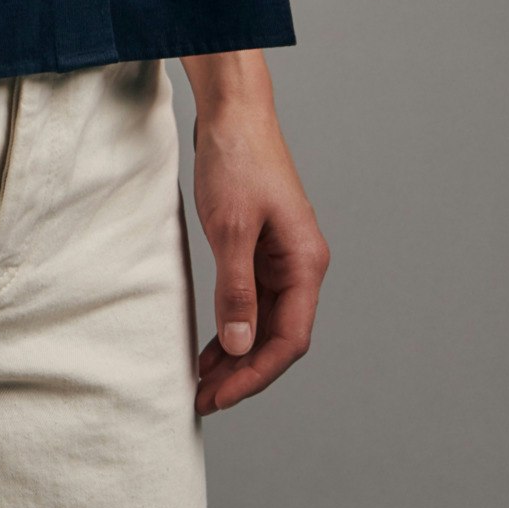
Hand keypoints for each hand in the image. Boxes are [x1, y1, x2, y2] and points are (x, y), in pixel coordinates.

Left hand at [188, 93, 328, 415]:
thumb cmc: (237, 158)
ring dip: (236, 352)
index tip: (220, 395)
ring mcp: (281, 256)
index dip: (255, 373)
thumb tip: (240, 346)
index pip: (289, 339)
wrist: (232, 110)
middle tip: (204, 398)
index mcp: (305, 262)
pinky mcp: (260, 246)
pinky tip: (210, 344)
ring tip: (203, 381)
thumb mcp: (231, 228)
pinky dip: (231, 323)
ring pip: (264, 321)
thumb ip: (236, 290)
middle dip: (244, 371)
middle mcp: (300, 264)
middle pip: (278, 336)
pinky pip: (250, 298)